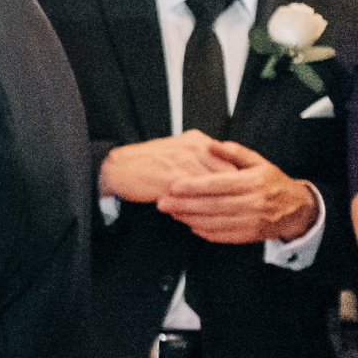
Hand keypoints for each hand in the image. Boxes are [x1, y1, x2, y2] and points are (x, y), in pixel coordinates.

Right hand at [98, 133, 237, 204]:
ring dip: (215, 202)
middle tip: (234, 208)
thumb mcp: (176, 152)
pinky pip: (194, 197)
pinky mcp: (173, 178)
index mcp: (197, 141)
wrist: (116, 168)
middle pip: (227, 173)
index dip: (236, 179)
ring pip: (212, 186)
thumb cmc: (144, 163)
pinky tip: (197, 217)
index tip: (240, 193)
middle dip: (231, 192)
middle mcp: (194, 148)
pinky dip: (198, 208)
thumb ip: (199, 159)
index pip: (230, 159)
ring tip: (217, 216)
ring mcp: (184, 162)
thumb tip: (221, 173)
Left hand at [158, 139, 317, 245]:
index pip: (218, 184)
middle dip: (184, 205)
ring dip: (189, 218)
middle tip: (162, 202)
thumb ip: (234, 153)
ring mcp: (250, 221)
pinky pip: (220, 234)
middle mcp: (253, 203)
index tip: (173, 186)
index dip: (194, 186)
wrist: (297, 209)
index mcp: (254, 182)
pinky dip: (202, 230)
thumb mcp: (259, 162)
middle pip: (212, 205)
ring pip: (213, 222)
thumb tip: (212, 144)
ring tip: (172, 212)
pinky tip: (189, 223)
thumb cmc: (274, 184)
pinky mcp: (247, 235)